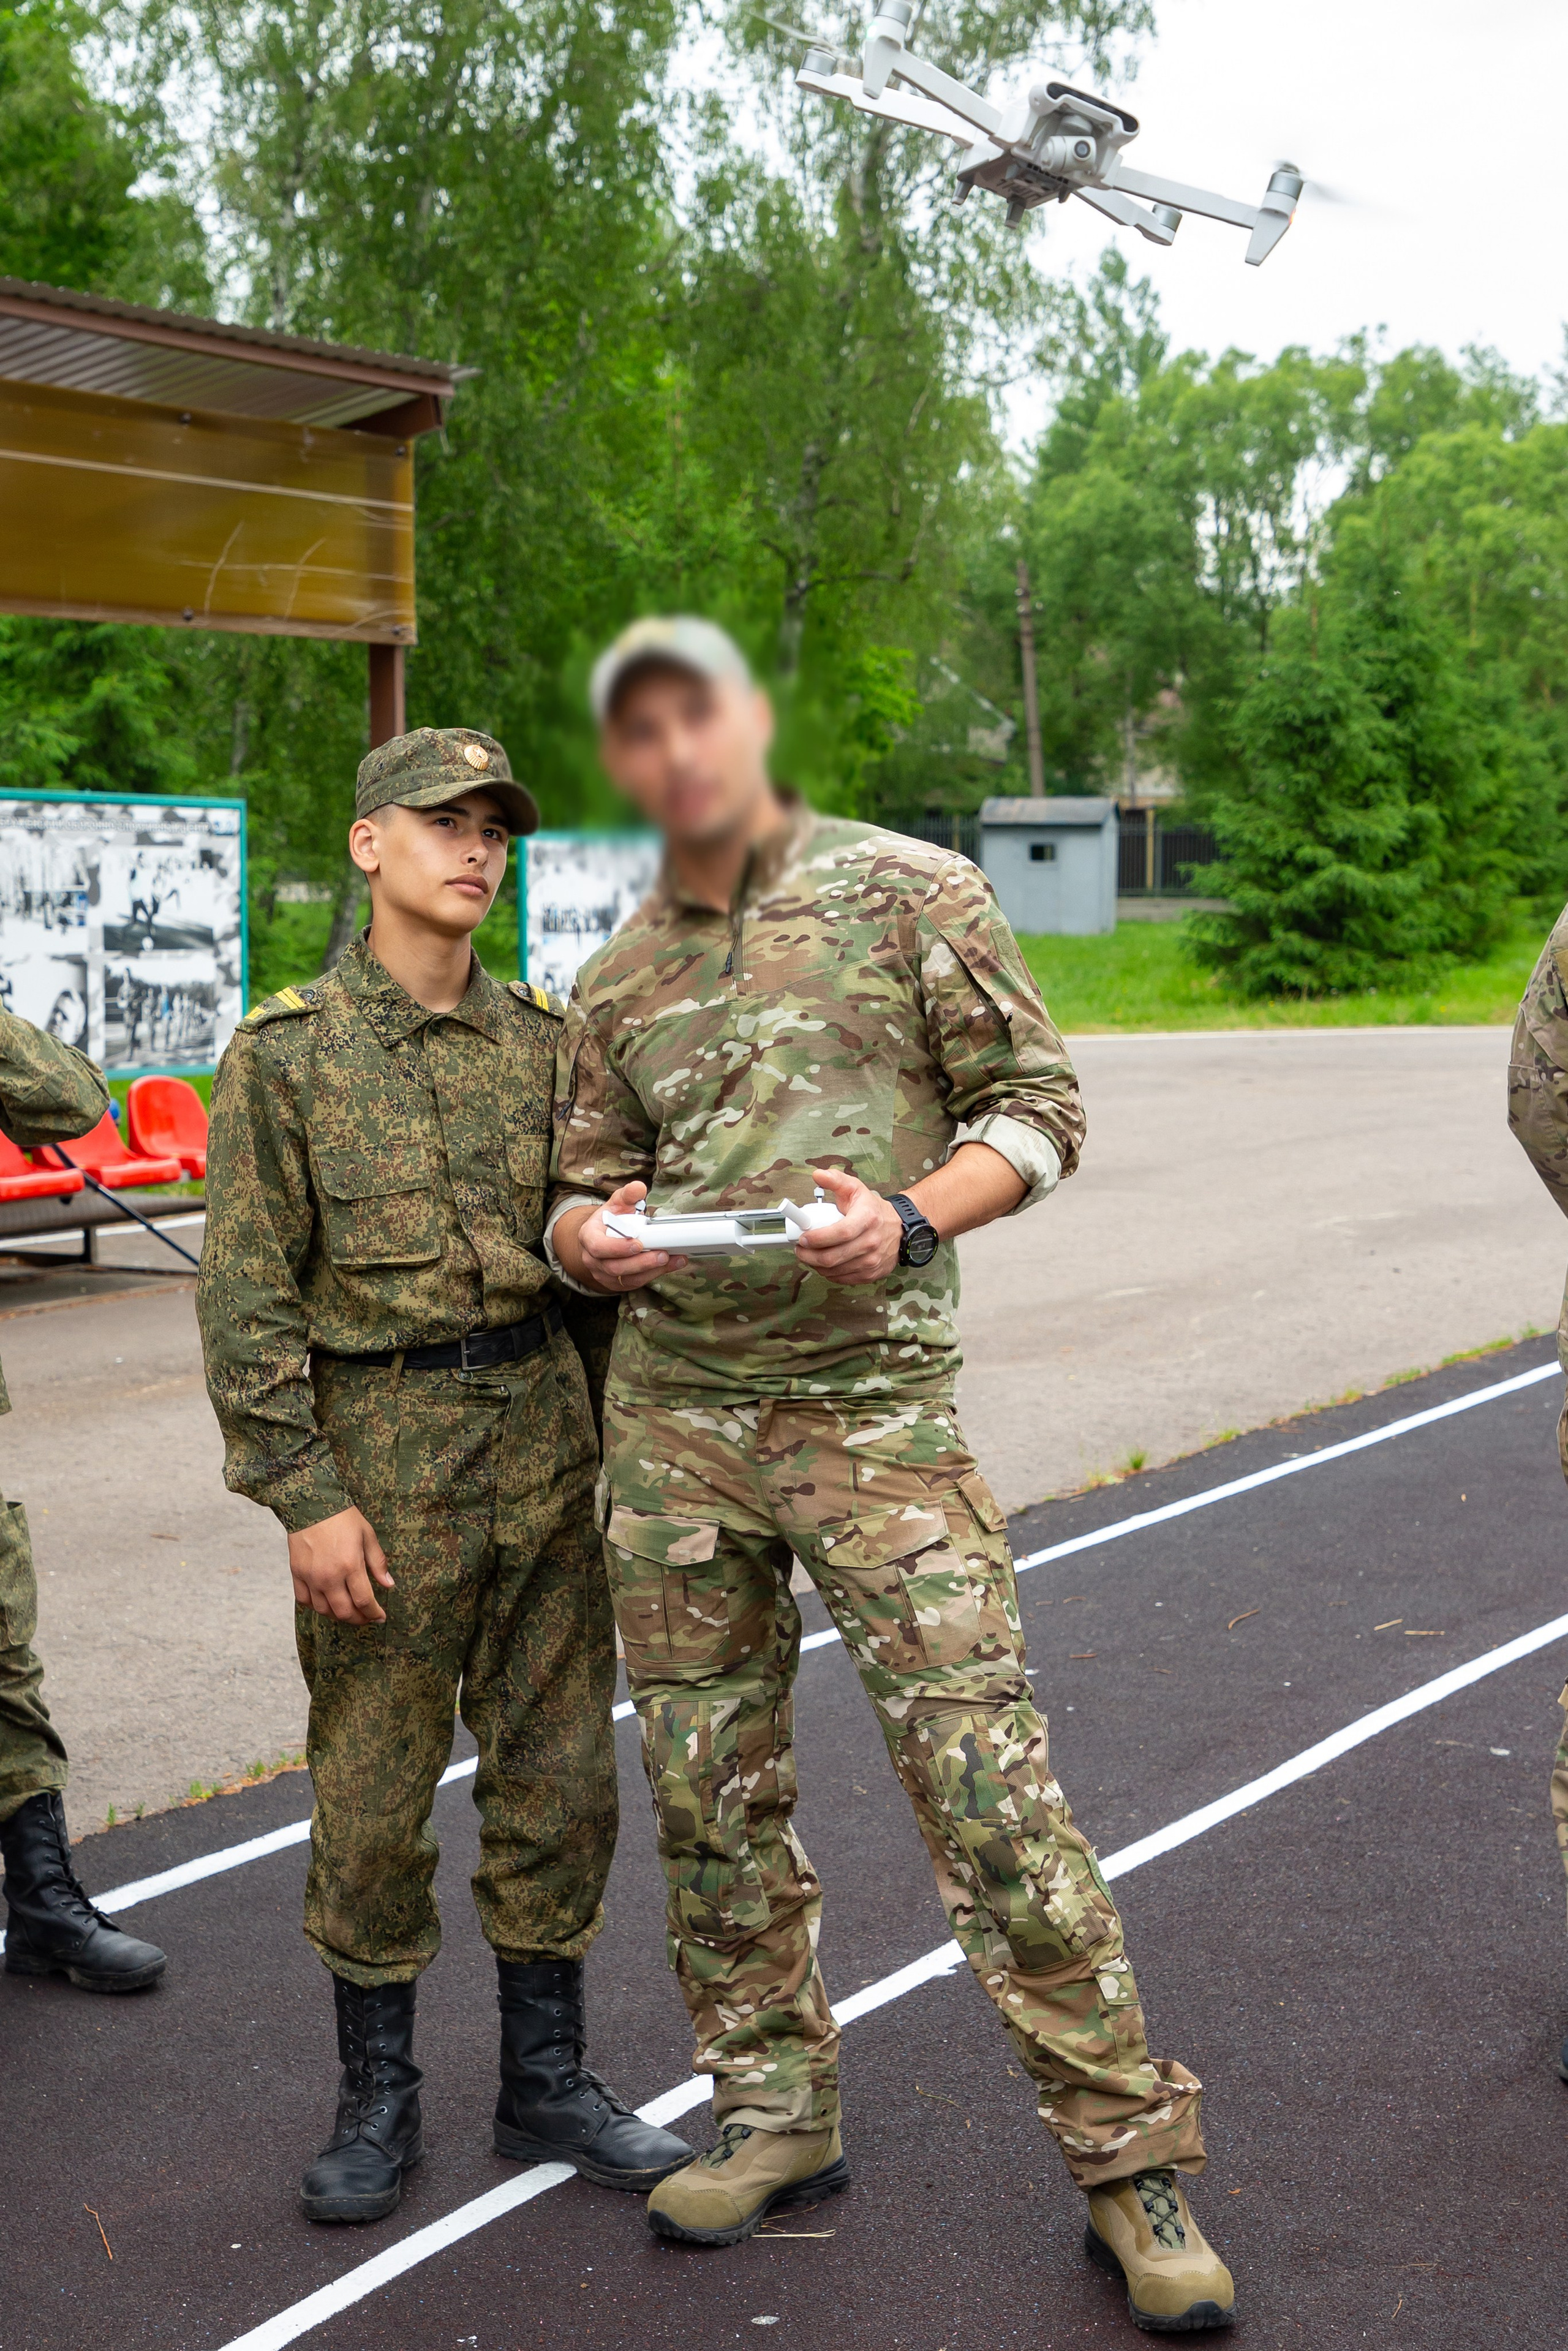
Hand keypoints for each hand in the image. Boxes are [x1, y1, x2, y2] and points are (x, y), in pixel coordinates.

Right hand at [288, 1505, 394, 1624]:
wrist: (311, 1503)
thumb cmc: (343, 1517)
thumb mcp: (367, 1535)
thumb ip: (378, 1562)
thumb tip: (388, 1584)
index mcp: (350, 1566)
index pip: (364, 1601)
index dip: (374, 1613)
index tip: (380, 1616)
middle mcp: (329, 1576)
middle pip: (344, 1612)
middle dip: (359, 1618)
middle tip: (366, 1616)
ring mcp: (311, 1577)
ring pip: (324, 1610)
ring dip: (338, 1615)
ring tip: (349, 1610)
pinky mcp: (297, 1574)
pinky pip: (304, 1601)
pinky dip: (316, 1607)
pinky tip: (327, 1603)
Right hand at [568, 1180, 688, 1295]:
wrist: (605, 1236)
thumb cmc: (611, 1220)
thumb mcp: (617, 1203)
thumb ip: (628, 1195)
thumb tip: (638, 1188)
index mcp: (589, 1237)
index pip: (598, 1247)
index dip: (617, 1248)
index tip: (638, 1243)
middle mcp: (592, 1259)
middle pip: (614, 1267)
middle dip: (641, 1262)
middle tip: (662, 1254)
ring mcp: (603, 1274)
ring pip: (627, 1279)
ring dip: (652, 1270)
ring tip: (672, 1259)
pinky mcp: (617, 1283)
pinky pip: (635, 1283)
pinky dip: (655, 1274)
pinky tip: (671, 1264)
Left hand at [792, 1165, 906, 1286]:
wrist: (899, 1228)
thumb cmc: (873, 1209)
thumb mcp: (856, 1189)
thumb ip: (836, 1179)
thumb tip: (817, 1174)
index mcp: (867, 1219)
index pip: (840, 1233)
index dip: (818, 1238)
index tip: (803, 1237)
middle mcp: (872, 1242)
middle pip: (834, 1257)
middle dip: (809, 1255)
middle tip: (800, 1248)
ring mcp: (872, 1261)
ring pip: (835, 1270)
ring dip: (815, 1265)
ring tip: (808, 1255)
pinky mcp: (871, 1274)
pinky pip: (843, 1279)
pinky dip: (828, 1273)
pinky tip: (822, 1264)